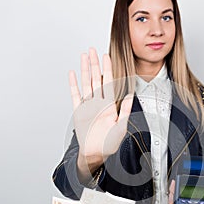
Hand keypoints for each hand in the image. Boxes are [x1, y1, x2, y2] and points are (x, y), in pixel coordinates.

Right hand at [69, 48, 132, 173]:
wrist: (96, 153)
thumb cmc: (109, 143)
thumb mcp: (121, 127)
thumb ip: (125, 110)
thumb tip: (131, 95)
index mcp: (109, 105)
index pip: (108, 83)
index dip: (107, 69)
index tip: (106, 56)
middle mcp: (98, 103)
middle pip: (96, 79)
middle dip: (95, 64)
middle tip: (92, 50)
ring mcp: (88, 106)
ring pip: (86, 83)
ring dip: (84, 70)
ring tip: (83, 57)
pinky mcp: (78, 111)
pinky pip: (75, 95)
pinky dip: (73, 84)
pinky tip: (72, 74)